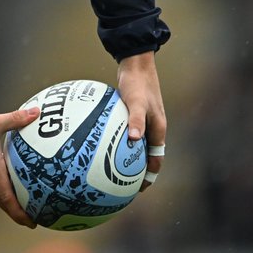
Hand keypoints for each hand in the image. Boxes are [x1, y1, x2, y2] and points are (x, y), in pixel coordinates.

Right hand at [0, 107, 39, 227]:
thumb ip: (15, 119)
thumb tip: (35, 113)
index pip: (7, 198)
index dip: (20, 212)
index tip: (32, 222)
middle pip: (3, 202)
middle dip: (18, 213)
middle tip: (33, 218)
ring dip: (10, 202)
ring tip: (25, 203)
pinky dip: (3, 191)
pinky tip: (10, 182)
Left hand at [116, 51, 165, 191]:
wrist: (136, 61)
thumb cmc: (137, 81)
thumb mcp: (136, 101)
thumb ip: (135, 120)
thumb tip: (133, 139)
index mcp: (157, 129)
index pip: (155, 159)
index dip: (149, 176)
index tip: (137, 190)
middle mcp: (150, 127)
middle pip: (144, 155)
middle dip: (134, 172)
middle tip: (119, 185)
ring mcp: (141, 120)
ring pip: (132, 144)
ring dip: (123, 156)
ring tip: (105, 167)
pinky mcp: (130, 112)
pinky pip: (122, 131)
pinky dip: (113, 138)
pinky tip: (96, 141)